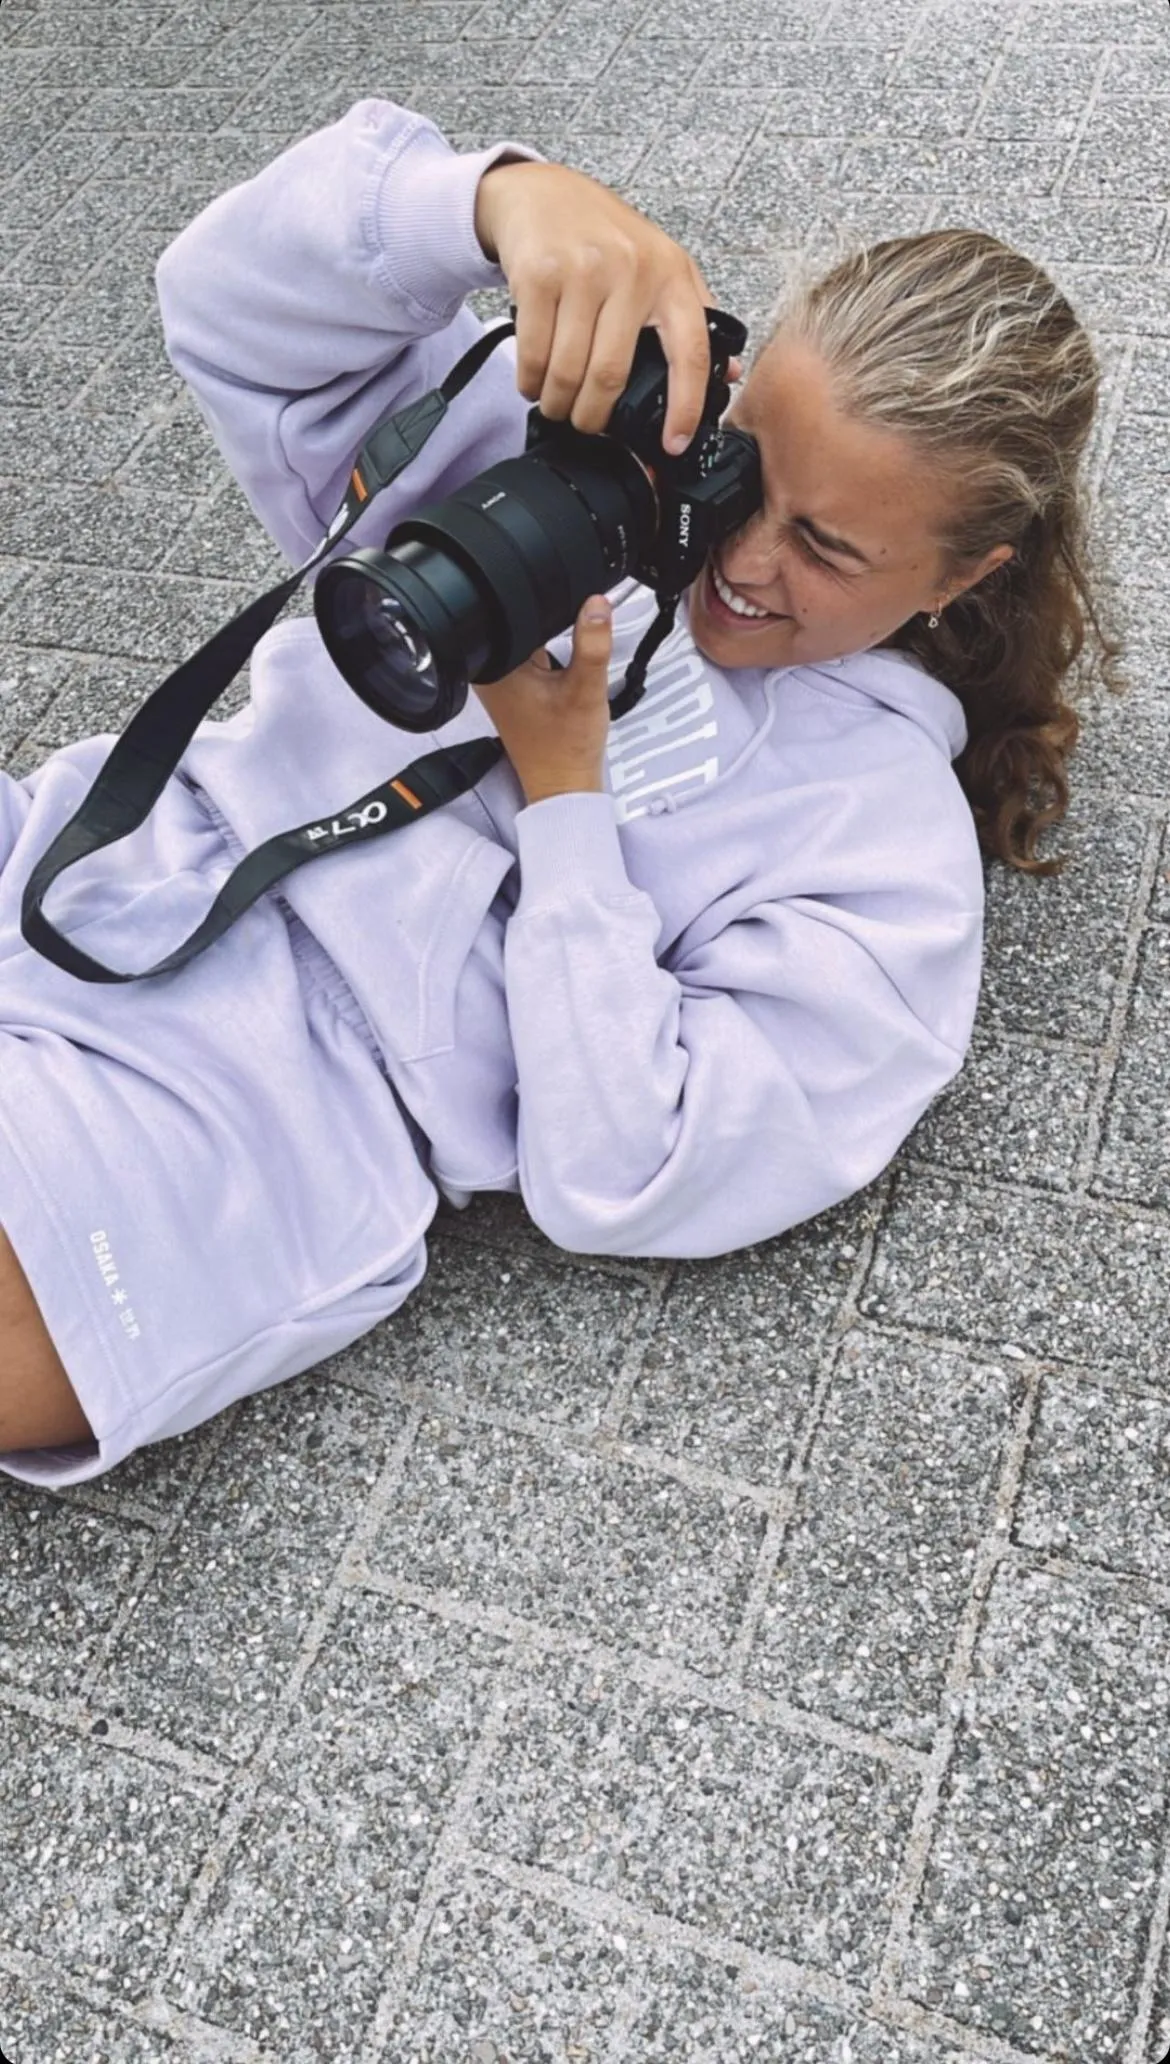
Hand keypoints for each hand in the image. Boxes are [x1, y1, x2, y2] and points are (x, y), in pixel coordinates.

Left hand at [472, 594, 613, 805]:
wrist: (562, 784)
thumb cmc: (566, 747)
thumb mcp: (586, 690)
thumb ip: (592, 644)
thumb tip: (597, 602)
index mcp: (493, 665)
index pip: (519, 611)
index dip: (554, 611)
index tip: (572, 638)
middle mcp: (487, 669)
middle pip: (523, 622)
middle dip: (555, 631)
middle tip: (566, 672)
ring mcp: (497, 679)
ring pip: (529, 638)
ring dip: (553, 646)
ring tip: (562, 681)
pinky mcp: (510, 687)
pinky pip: (531, 656)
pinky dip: (550, 661)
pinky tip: (559, 683)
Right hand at [473, 158, 740, 455]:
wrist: (542, 192)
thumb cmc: (603, 236)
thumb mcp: (661, 264)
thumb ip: (694, 317)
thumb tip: (730, 374)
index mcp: (671, 276)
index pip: (692, 352)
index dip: (686, 407)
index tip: (674, 444)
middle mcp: (632, 270)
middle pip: (612, 375)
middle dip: (593, 416)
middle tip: (586, 424)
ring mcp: (583, 271)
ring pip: (569, 371)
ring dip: (558, 403)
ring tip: (557, 404)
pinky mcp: (539, 275)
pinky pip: (534, 352)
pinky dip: (530, 381)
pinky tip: (533, 382)